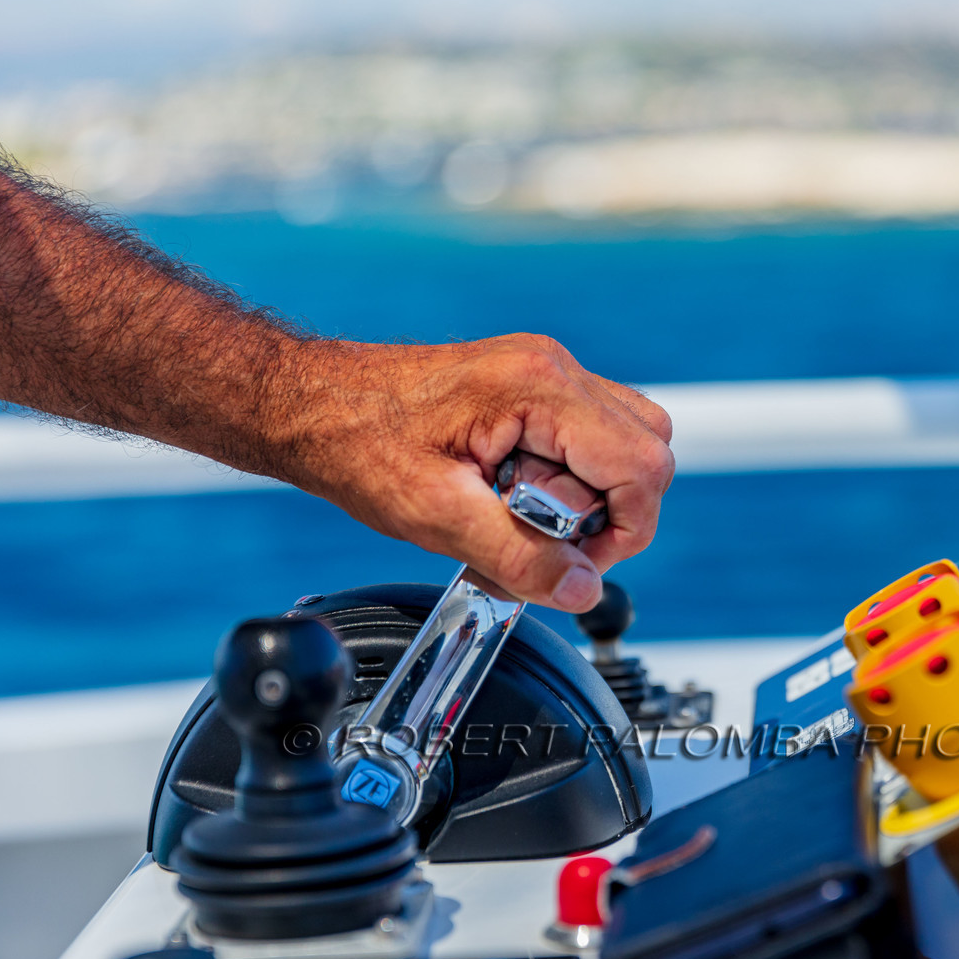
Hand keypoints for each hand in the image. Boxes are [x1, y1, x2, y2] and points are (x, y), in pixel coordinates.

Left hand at [273, 333, 673, 611]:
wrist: (310, 405)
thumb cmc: (357, 444)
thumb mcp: (436, 517)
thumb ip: (519, 557)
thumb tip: (582, 589)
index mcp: (539, 388)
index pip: (643, 464)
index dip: (625, 529)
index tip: (573, 562)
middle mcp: (554, 368)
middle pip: (648, 451)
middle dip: (609, 514)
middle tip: (543, 540)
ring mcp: (547, 372)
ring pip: (627, 443)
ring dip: (590, 497)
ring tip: (521, 515)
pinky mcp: (534, 386)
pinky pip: (590, 436)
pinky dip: (568, 479)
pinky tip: (512, 495)